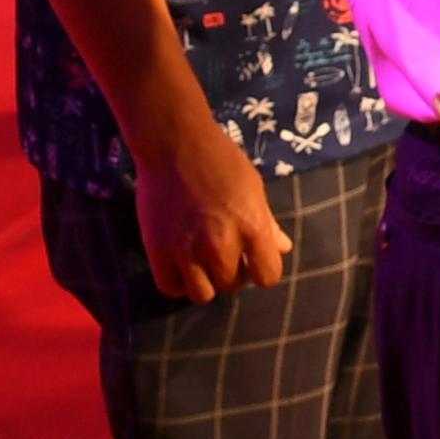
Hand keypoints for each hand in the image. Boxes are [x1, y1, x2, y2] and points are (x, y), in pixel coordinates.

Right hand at [136, 122, 290, 301]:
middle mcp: (220, 244)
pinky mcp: (157, 250)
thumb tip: (282, 248)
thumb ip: (267, 223)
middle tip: (225, 255)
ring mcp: (186, 250)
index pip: (267, 276)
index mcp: (251, 226)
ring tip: (202, 263)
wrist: (175, 144)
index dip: (263, 271)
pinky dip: (177, 282)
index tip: (254, 261)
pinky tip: (181, 265)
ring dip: (205, 282)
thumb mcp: (253, 188)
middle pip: (232, 285)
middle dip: (232, 273)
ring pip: (202, 294)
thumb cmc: (221, 161)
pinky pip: (170, 287)